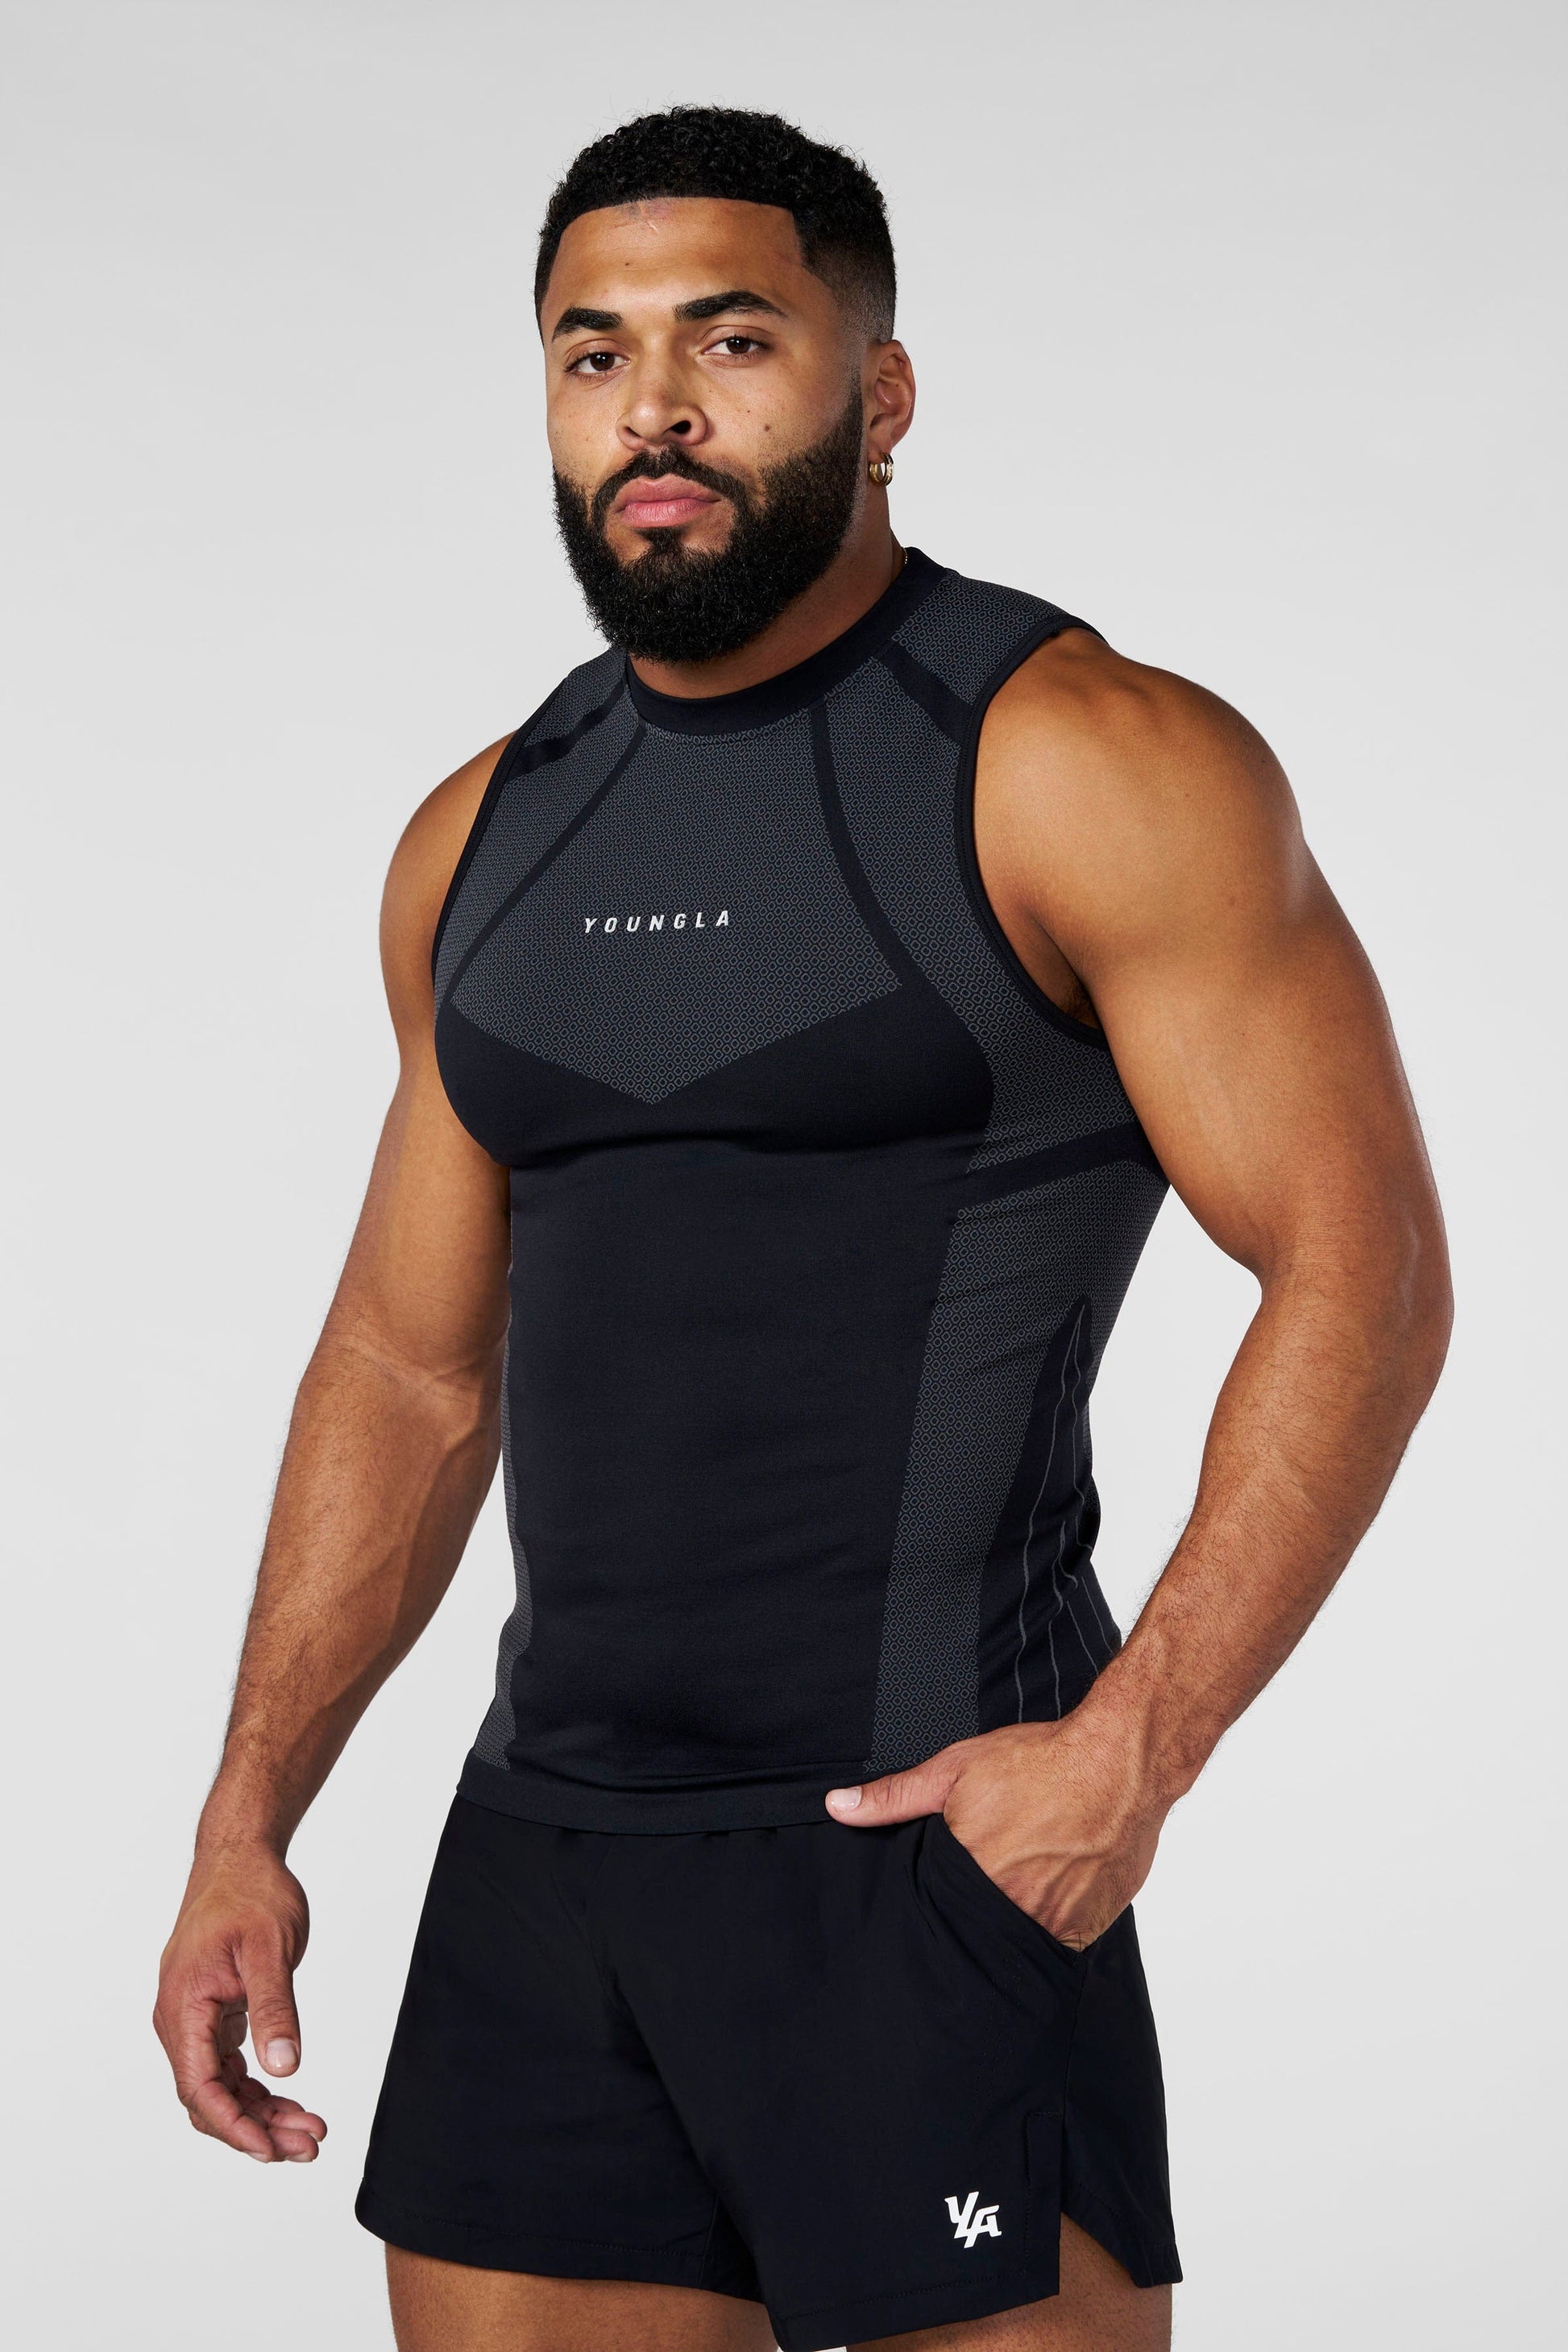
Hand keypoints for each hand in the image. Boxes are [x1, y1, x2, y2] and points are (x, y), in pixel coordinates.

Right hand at [154, 1847, 326, 2162]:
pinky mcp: (214, 2015)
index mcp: (183, 2008)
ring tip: (309, 2130)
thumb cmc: (251, 1893)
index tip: (272, 2149)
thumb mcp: (270, 1949)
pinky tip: (290, 2100)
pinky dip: (258, 2087)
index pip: (200, 2089)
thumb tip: (285, 2067)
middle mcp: (180, 2021)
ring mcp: (195, 2020)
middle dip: (256, 2128)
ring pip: (221, 2087)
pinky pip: (229, 2067)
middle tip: (308, 2145)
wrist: (240, 1856)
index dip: (234, 2126)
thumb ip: (275, 2008)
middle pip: (210, 2098)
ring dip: (261, 2113)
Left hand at [825, 1710, 1166, 1948]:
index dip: (936, 1907)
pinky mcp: (1093, 1924)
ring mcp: (1058, 1921)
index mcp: (974, 1875)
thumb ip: (895, 1796)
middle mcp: (1016, 1907)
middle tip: (986, 1882)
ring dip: (1016, 1918)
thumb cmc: (1041, 1760)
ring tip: (1019, 1884)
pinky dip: (1053, 1920)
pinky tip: (1051, 1888)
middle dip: (975, 1913)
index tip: (939, 1897)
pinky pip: (1062, 1938)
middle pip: (979, 1930)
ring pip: (1021, 1938)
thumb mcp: (956, 1768)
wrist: (1121, 1760)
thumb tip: (838, 1807)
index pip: (938, 1916)